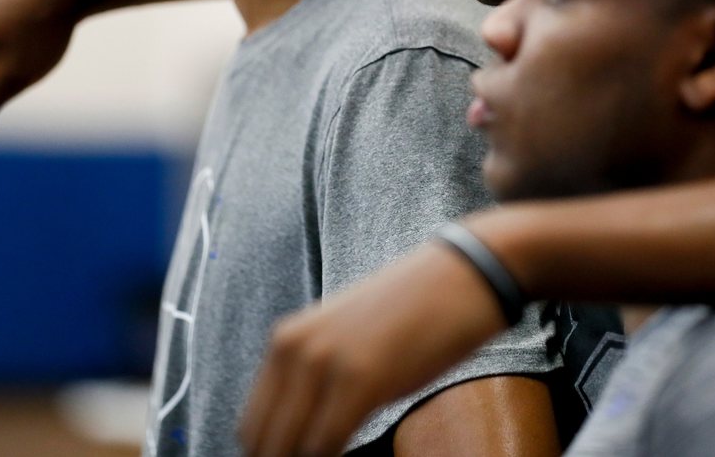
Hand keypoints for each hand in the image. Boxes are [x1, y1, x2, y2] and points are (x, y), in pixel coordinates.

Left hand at [240, 242, 508, 456]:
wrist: (463, 276)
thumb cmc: (413, 313)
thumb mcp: (346, 341)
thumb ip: (313, 378)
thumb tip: (299, 435)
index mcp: (285, 340)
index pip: (251, 425)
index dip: (269, 455)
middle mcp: (294, 348)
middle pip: (261, 441)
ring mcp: (324, 362)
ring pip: (286, 449)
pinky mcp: (359, 379)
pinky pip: (324, 447)